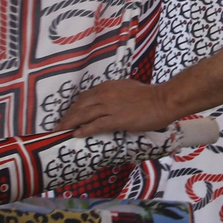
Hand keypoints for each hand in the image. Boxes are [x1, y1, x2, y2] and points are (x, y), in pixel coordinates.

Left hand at [58, 79, 175, 136]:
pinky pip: (95, 125)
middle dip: (67, 116)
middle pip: (80, 106)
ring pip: (83, 115)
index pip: (85, 97)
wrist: (163, 100)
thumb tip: (108, 102)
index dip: (74, 107)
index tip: (68, 115)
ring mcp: (110, 107)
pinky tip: (76, 135)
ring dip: (70, 124)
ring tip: (60, 131)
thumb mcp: (127, 88)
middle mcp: (105, 95)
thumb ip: (115, 93)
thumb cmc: (149, 95)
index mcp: (108, 86)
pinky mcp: (116, 119)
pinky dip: (83, 130)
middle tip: (58, 126)